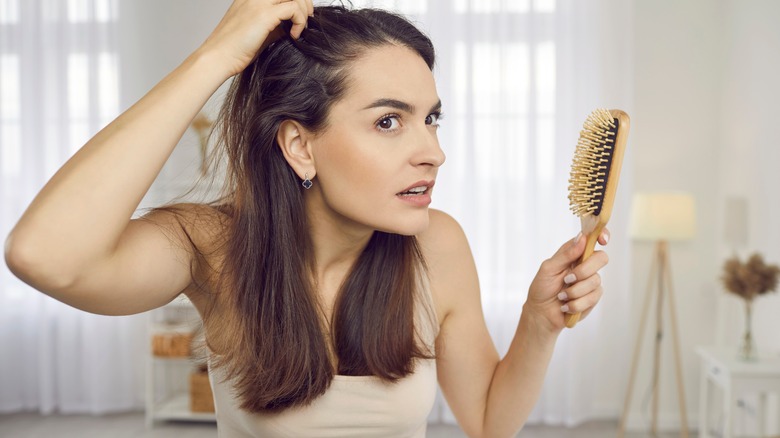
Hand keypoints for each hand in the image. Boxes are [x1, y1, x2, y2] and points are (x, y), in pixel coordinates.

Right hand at [198, 0, 313, 76]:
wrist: (218, 58)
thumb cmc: (235, 50)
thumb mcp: (259, 32)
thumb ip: (275, 24)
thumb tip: (292, 25)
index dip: (295, 0)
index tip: (301, 15)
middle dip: (304, 2)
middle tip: (307, 19)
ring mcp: (258, 3)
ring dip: (304, 11)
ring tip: (301, 28)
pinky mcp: (263, 15)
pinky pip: (293, 9)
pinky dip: (300, 22)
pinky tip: (293, 35)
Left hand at [524, 229, 609, 332]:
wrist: (542, 313)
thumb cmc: (542, 288)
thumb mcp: (548, 268)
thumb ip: (566, 254)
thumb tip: (582, 238)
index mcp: (574, 253)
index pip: (592, 239)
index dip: (601, 235)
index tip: (602, 240)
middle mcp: (585, 265)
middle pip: (601, 258)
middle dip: (584, 270)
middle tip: (567, 279)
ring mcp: (591, 281)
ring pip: (595, 280)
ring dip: (574, 291)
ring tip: (561, 296)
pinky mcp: (593, 297)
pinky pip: (593, 297)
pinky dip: (575, 303)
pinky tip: (566, 305)